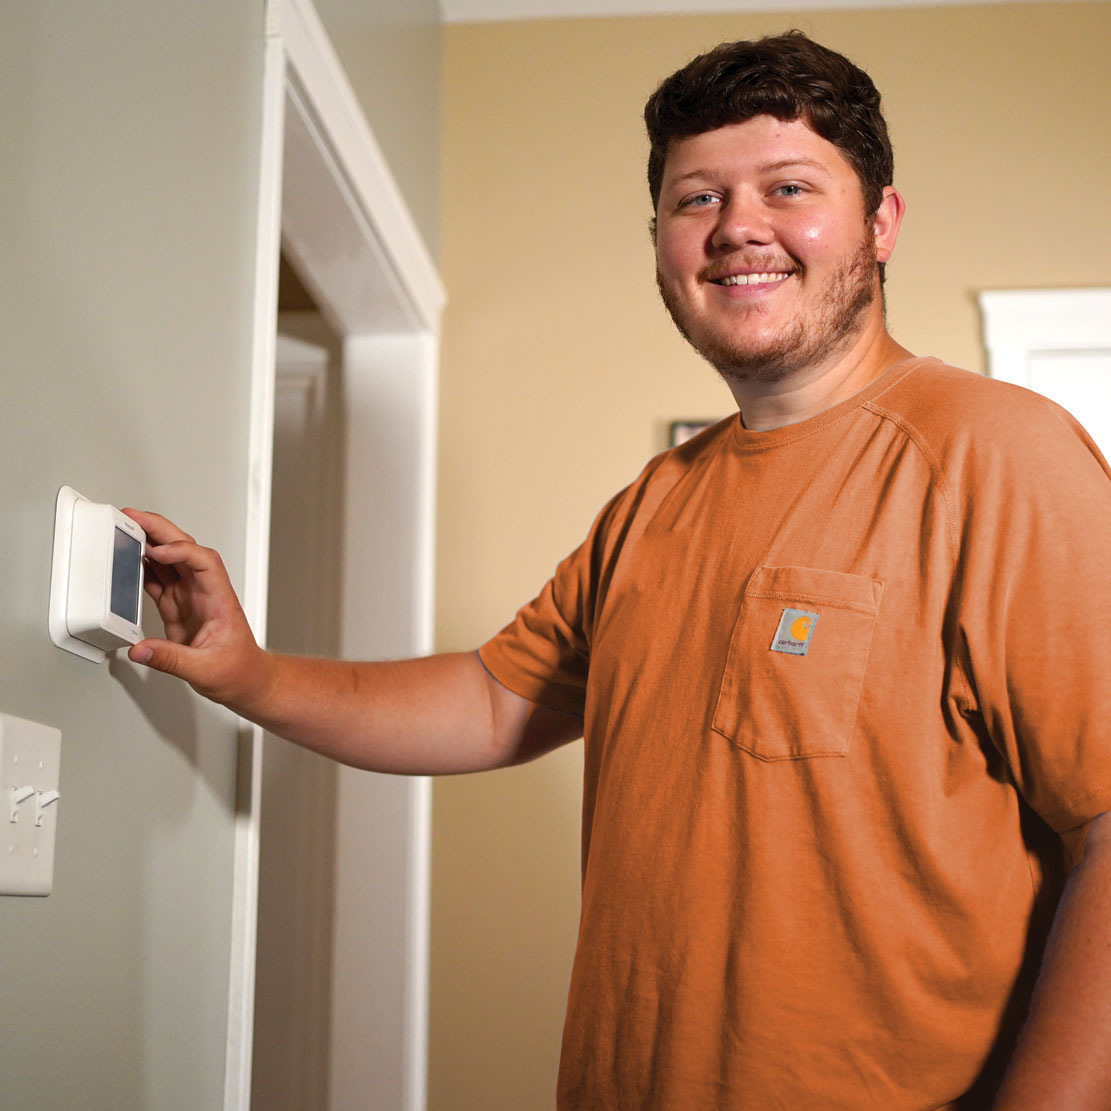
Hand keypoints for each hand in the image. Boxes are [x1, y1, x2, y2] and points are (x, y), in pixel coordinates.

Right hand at [122, 509, 270, 709]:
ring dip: (149, 543)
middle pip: (184, 550)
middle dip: (160, 530)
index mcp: (219, 598)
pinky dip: (142, 569)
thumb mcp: (205, 670)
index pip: (203, 562)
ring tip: (124, 529)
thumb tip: (139, 650)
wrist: (245, 680)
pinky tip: (128, 561)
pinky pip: (158, 581)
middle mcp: (205, 592)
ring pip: (169, 561)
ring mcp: (190, 597)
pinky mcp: (177, 607)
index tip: (157, 552)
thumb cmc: (238, 670)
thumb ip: (170, 659)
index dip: (180, 551)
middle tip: (133, 517)